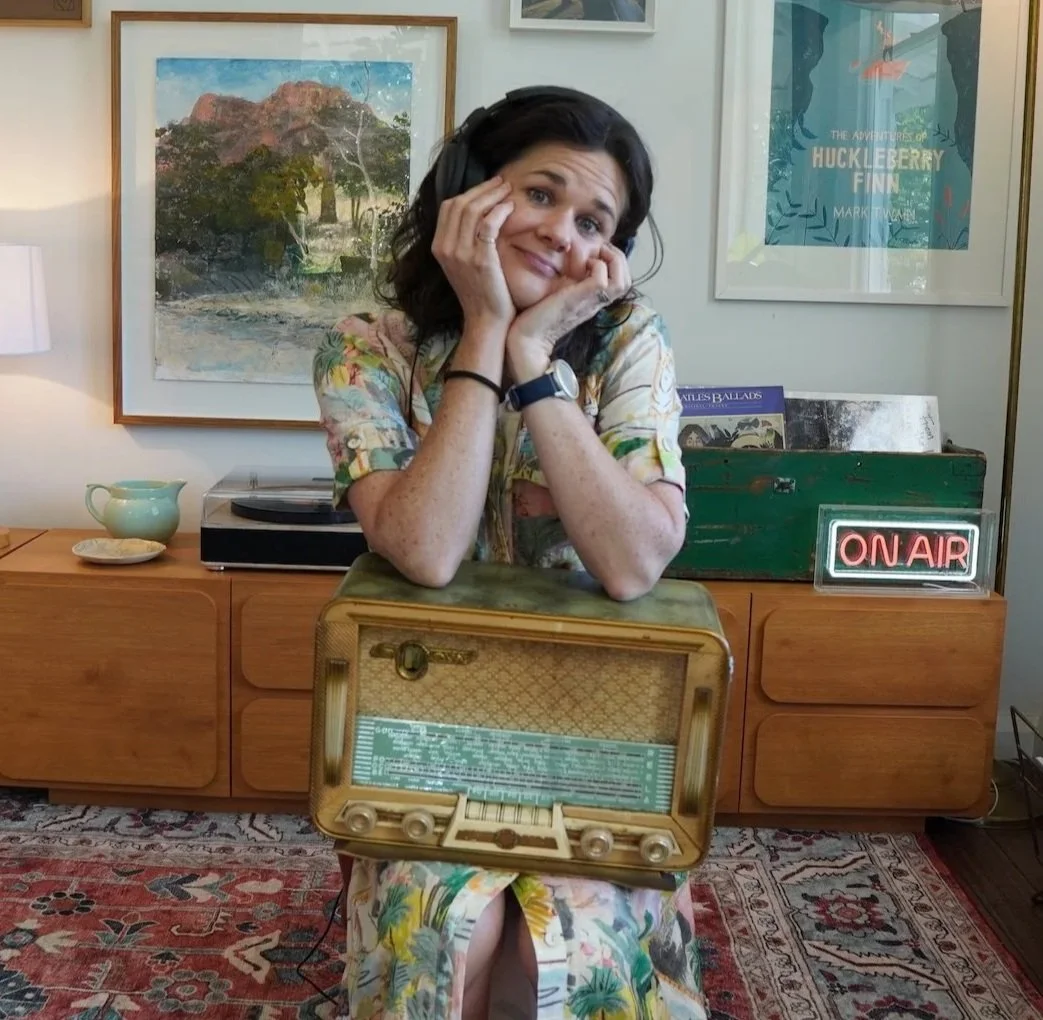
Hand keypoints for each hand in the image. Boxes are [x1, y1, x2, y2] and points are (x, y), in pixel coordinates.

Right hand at [431, 176, 515, 332]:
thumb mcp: (463, 264)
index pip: (449, 207)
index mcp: (439, 247)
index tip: (489, 188)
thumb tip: (477, 212)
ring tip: (508, 190)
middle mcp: (446, 248)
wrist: (485, 320)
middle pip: (460, 203)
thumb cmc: (481, 293)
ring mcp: (461, 254)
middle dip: (483, 189)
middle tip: (502, 183)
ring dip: (493, 195)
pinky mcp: (480, 259)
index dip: (469, 192)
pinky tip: (510, 208)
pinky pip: (488, 224)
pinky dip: (500, 211)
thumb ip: (463, 240)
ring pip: (473, 209)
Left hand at [506, 243, 629, 382]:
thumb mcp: (559, 297)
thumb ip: (568, 286)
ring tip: (596, 255)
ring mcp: (589, 302)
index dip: (617, 263)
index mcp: (592, 301)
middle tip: (601, 249)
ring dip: (613, 261)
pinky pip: (601, 280)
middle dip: (619, 258)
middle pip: (626, 281)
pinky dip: (597, 266)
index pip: (621, 282)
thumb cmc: (537, 318)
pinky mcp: (579, 300)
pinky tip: (583, 264)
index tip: (600, 252)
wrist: (528, 340)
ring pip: (621, 282)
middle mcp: (595, 302)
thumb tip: (570, 268)